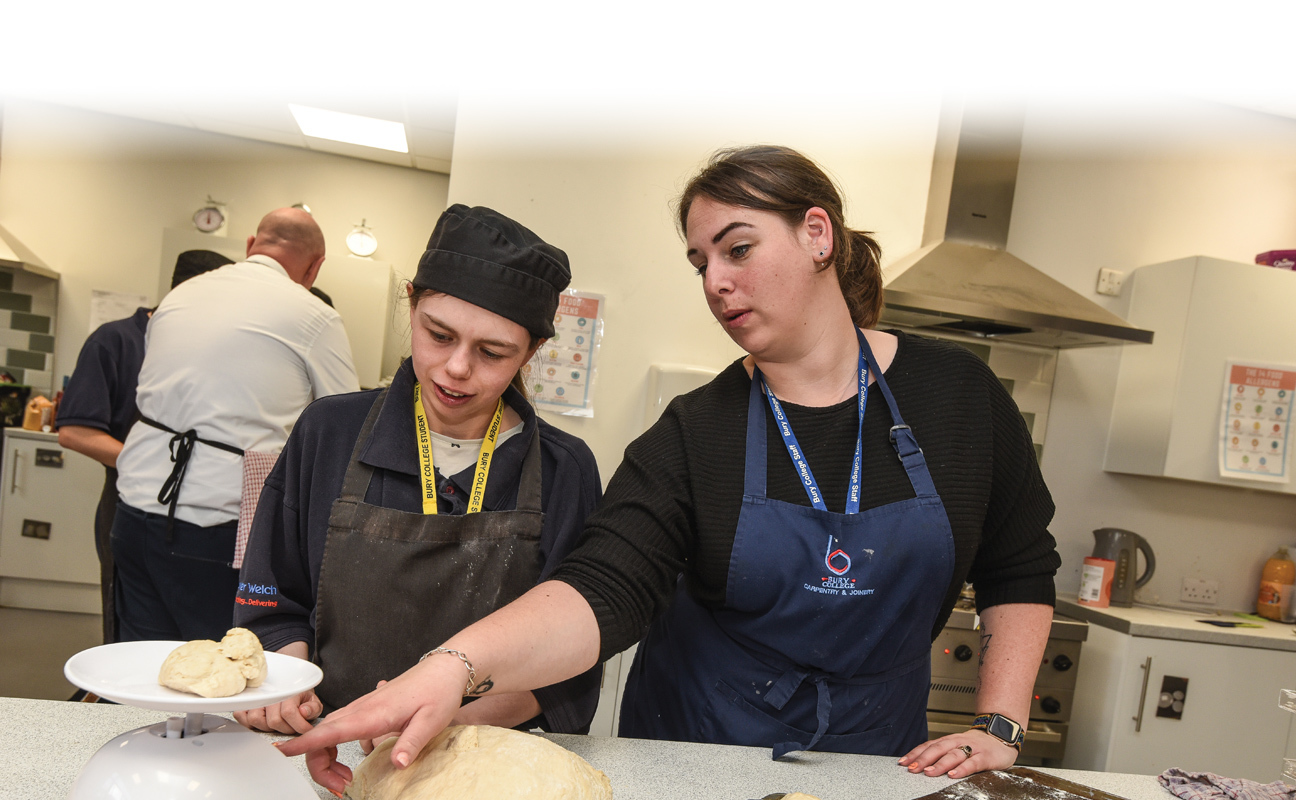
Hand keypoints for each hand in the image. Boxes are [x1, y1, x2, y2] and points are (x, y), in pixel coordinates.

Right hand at [234, 689, 321, 734]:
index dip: (299, 725)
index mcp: (287, 691)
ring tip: (279, 724)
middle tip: (293, 727)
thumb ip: (312, 707)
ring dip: (268, 727)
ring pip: (255, 719)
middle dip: (286, 729)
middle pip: (273, 721)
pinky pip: (241, 716)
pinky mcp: (246, 703)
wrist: (288, 683)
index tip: (306, 729)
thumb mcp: (312, 699)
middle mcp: (270, 694)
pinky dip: (249, 723)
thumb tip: (303, 712)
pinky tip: (263, 723)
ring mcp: (256, 698)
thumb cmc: (299, 694)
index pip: (288, 712)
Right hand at [275, 656, 466, 795]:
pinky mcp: (365, 710)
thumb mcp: (431, 721)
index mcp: (372, 714)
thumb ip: (411, 743)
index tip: (282, 752)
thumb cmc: (437, 691)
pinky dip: (333, 747)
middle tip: (342, 787)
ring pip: (327, 733)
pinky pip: (338, 729)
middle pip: (321, 737)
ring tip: (346, 779)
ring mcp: (361, 708)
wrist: (443, 670)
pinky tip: (349, 761)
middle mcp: (361, 709)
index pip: (329, 731)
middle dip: (319, 766)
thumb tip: (397, 763)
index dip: (303, 743)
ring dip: (326, 759)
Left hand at [897, 729, 1018, 778]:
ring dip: (940, 764)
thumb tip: (919, 763)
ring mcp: (972, 749)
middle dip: (923, 759)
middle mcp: (958, 742)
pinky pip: (973, 763)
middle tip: (912, 769)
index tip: (902, 762)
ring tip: (929, 772)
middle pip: (938, 749)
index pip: (928, 745)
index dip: (915, 754)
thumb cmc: (976, 745)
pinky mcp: (985, 757)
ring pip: (953, 755)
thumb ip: (941, 753)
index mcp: (949, 740)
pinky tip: (953, 775)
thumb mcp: (956, 746)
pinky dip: (962, 769)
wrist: (1001, 736)